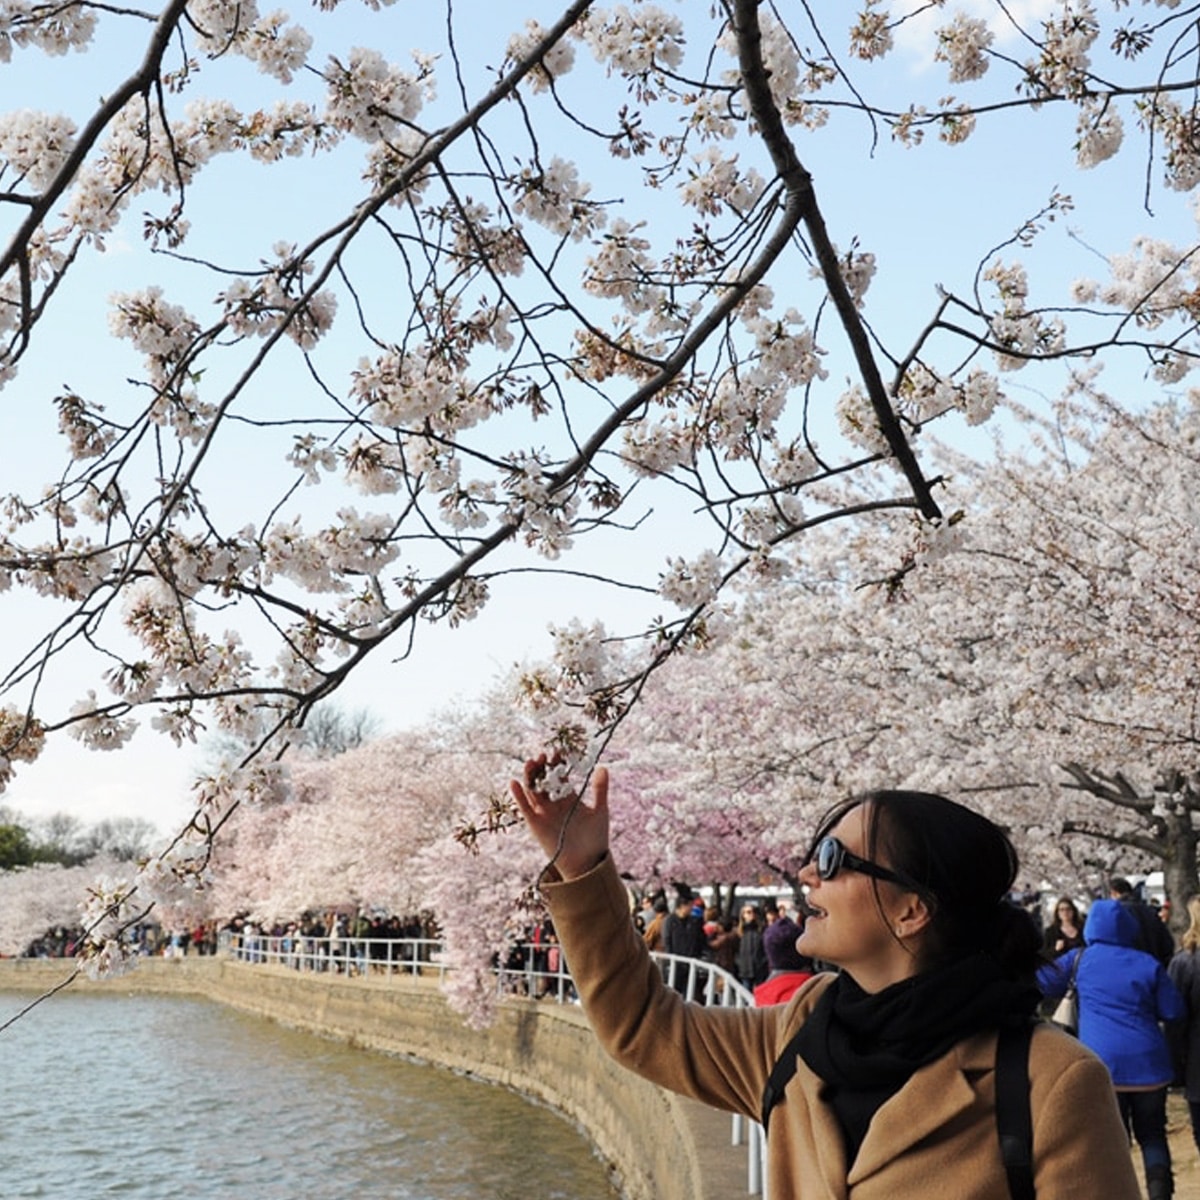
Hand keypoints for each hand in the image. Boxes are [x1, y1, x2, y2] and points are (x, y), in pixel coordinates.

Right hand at [510, 756, 609, 879]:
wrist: (586, 863)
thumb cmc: (595, 837)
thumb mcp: (599, 810)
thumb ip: (600, 789)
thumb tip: (603, 767)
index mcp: (568, 796)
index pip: (559, 775)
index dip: (557, 763)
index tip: (558, 751)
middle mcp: (553, 802)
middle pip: (543, 780)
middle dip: (542, 767)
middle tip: (542, 755)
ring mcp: (543, 812)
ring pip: (532, 790)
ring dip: (530, 776)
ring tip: (531, 763)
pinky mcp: (534, 823)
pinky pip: (524, 807)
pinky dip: (518, 795)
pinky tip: (514, 782)